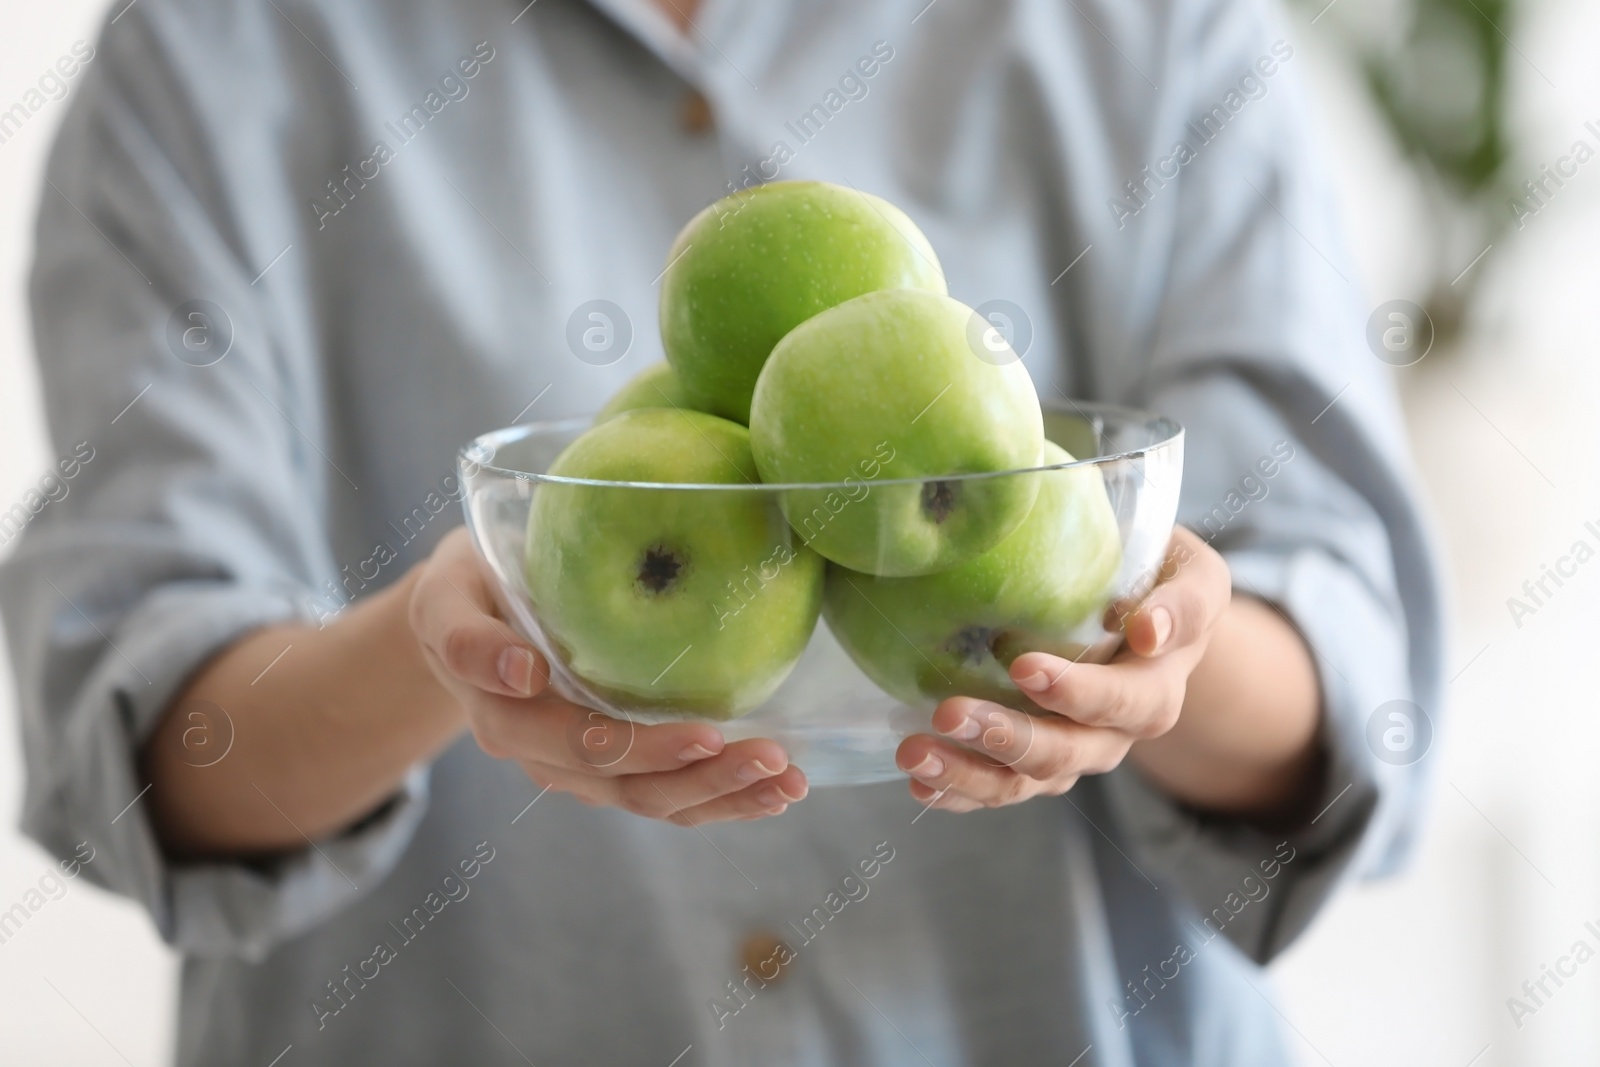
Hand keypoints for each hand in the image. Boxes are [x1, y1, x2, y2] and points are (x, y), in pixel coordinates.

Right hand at [409, 528, 807, 823]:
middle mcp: (545, 756)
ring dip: (726, 797)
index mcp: (508, 718)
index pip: (583, 746)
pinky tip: (775, 788)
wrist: (462, 617)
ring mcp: (581, 770)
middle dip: (707, 778)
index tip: (707, 733)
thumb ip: (468, 636)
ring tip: (788, 782)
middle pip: (631, 786)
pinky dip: (724, 798)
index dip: (646, 749)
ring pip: (657, 801)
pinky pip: (669, 795)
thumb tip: (523, 672)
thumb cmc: (465, 591)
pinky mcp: (612, 767)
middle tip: (773, 757)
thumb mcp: (445, 596)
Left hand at [895, 526, 1230, 812]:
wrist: (1150, 622)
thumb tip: (1148, 629)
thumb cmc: (1161, 582)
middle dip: (1005, 738)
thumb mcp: (1193, 577)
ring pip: (1023, 782)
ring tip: (914, 753)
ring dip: (967, 773)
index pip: (1121, 701)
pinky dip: (956, 792)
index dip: (1076, 692)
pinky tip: (919, 784)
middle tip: (949, 712)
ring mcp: (1072, 755)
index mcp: (1156, 689)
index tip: (1023, 666)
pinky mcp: (1034, 765)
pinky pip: (996, 789)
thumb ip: (1184, 601)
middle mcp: (1115, 735)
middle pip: (1064, 753)